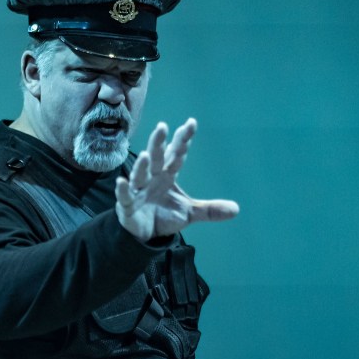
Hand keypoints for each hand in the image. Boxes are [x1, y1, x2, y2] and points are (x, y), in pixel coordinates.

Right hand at [115, 118, 239, 241]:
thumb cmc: (164, 216)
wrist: (145, 234)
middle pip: (156, 158)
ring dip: (142, 166)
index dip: (182, 140)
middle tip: (163, 126)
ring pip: (140, 175)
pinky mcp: (127, 205)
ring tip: (147, 155)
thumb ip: (210, 209)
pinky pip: (125, 196)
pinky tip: (122, 182)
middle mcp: (152, 178)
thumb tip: (237, 210)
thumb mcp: (190, 212)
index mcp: (167, 175)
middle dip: (159, 143)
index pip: (176, 155)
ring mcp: (139, 190)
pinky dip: (123, 189)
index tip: (191, 123)